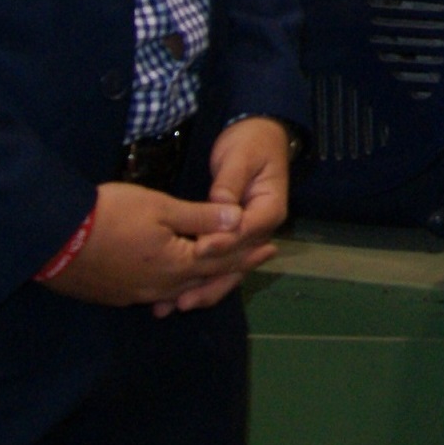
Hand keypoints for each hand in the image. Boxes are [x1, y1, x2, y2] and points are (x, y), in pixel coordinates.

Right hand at [38, 181, 276, 308]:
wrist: (53, 239)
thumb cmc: (109, 215)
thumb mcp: (159, 207)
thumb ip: (200, 217)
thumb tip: (238, 220)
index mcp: (178, 264)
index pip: (222, 257)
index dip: (247, 250)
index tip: (270, 246)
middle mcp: (162, 287)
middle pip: (206, 278)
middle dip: (233, 267)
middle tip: (257, 260)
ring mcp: (137, 294)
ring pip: (182, 290)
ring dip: (205, 281)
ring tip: (220, 275)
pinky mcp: (117, 295)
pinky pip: (157, 295)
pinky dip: (175, 289)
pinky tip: (175, 288)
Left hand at [156, 117, 294, 315]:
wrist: (258, 137)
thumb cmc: (250, 143)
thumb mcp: (240, 158)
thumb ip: (230, 184)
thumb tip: (221, 208)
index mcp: (270, 209)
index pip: (247, 233)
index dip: (223, 243)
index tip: (197, 249)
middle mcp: (261, 229)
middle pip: (238, 263)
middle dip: (209, 282)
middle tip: (181, 300)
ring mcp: (246, 236)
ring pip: (227, 270)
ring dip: (202, 290)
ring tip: (173, 308)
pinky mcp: (231, 238)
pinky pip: (217, 263)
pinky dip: (199, 280)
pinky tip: (176, 297)